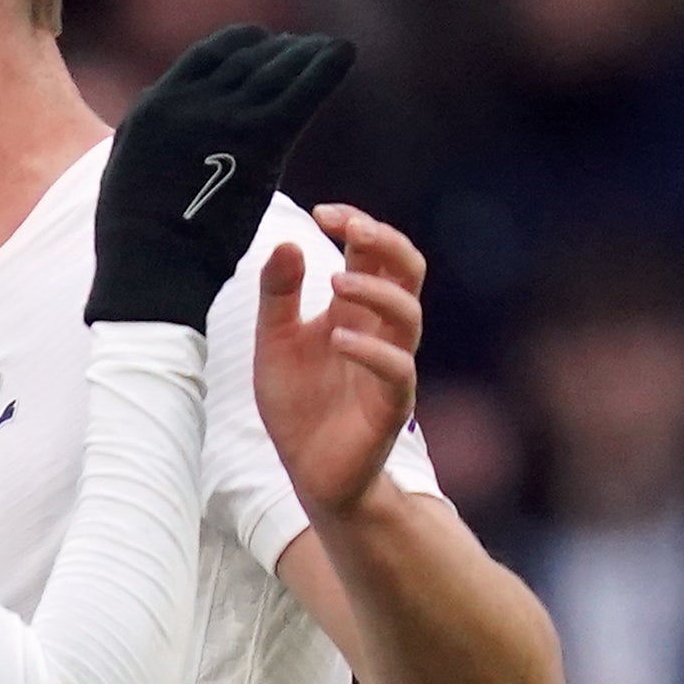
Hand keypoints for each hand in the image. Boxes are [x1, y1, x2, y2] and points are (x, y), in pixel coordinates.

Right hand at [90, 24, 351, 330]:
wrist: (153, 268)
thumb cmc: (139, 237)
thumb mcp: (128, 169)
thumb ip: (153, 135)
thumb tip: (166, 113)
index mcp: (154, 108)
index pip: (209, 54)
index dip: (241, 44)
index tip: (264, 47)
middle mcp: (190, 102)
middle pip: (248, 55)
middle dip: (280, 49)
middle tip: (304, 49)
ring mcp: (227, 117)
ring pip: (279, 65)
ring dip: (308, 53)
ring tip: (330, 50)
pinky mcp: (263, 136)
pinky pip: (306, 86)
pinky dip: (328, 64)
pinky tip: (344, 53)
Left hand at [258, 203, 428, 529]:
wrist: (309, 472)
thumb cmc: (298, 404)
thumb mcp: (274, 344)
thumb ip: (278, 297)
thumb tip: (284, 243)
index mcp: (356, 311)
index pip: (373, 254)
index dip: (358, 226)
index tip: (323, 212)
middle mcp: (381, 331)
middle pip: (408, 271)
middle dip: (386, 243)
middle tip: (351, 228)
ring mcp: (391, 366)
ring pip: (409, 314)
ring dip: (376, 291)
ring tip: (336, 281)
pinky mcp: (391, 405)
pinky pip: (398, 370)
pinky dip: (371, 349)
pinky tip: (339, 338)